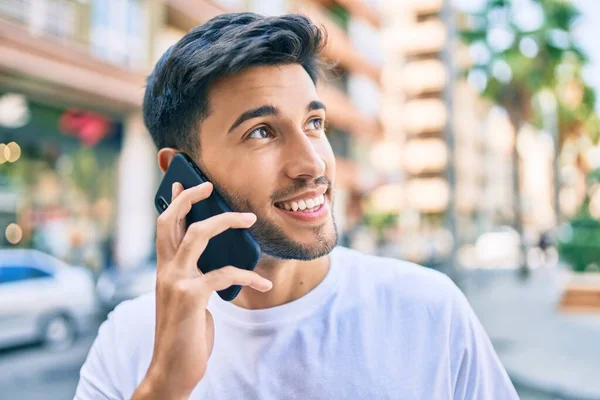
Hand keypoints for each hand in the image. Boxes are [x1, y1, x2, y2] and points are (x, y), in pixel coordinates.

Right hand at [133, 182, 271, 399]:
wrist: (172, 369)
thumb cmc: (185, 332)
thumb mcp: (189, 299)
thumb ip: (197, 276)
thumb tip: (220, 259)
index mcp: (164, 269)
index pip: (163, 227)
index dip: (172, 203)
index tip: (180, 182)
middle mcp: (165, 271)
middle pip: (171, 221)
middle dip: (190, 198)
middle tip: (209, 185)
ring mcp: (175, 282)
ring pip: (198, 235)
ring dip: (226, 221)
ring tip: (249, 218)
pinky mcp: (191, 297)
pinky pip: (224, 274)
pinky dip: (249, 275)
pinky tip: (265, 283)